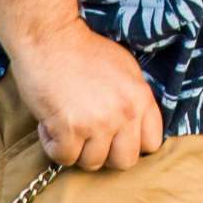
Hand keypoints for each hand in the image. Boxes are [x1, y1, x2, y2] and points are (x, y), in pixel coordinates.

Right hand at [11, 22, 163, 171]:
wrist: (50, 38)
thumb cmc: (83, 51)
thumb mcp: (124, 69)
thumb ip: (134, 99)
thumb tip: (135, 127)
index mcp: (141, 97)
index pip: (152, 143)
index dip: (131, 143)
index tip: (116, 138)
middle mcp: (125, 113)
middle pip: (124, 161)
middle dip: (105, 154)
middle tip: (88, 137)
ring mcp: (98, 122)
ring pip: (92, 163)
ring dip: (76, 150)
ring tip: (67, 126)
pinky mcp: (69, 129)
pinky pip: (64, 158)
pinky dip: (54, 146)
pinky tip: (50, 126)